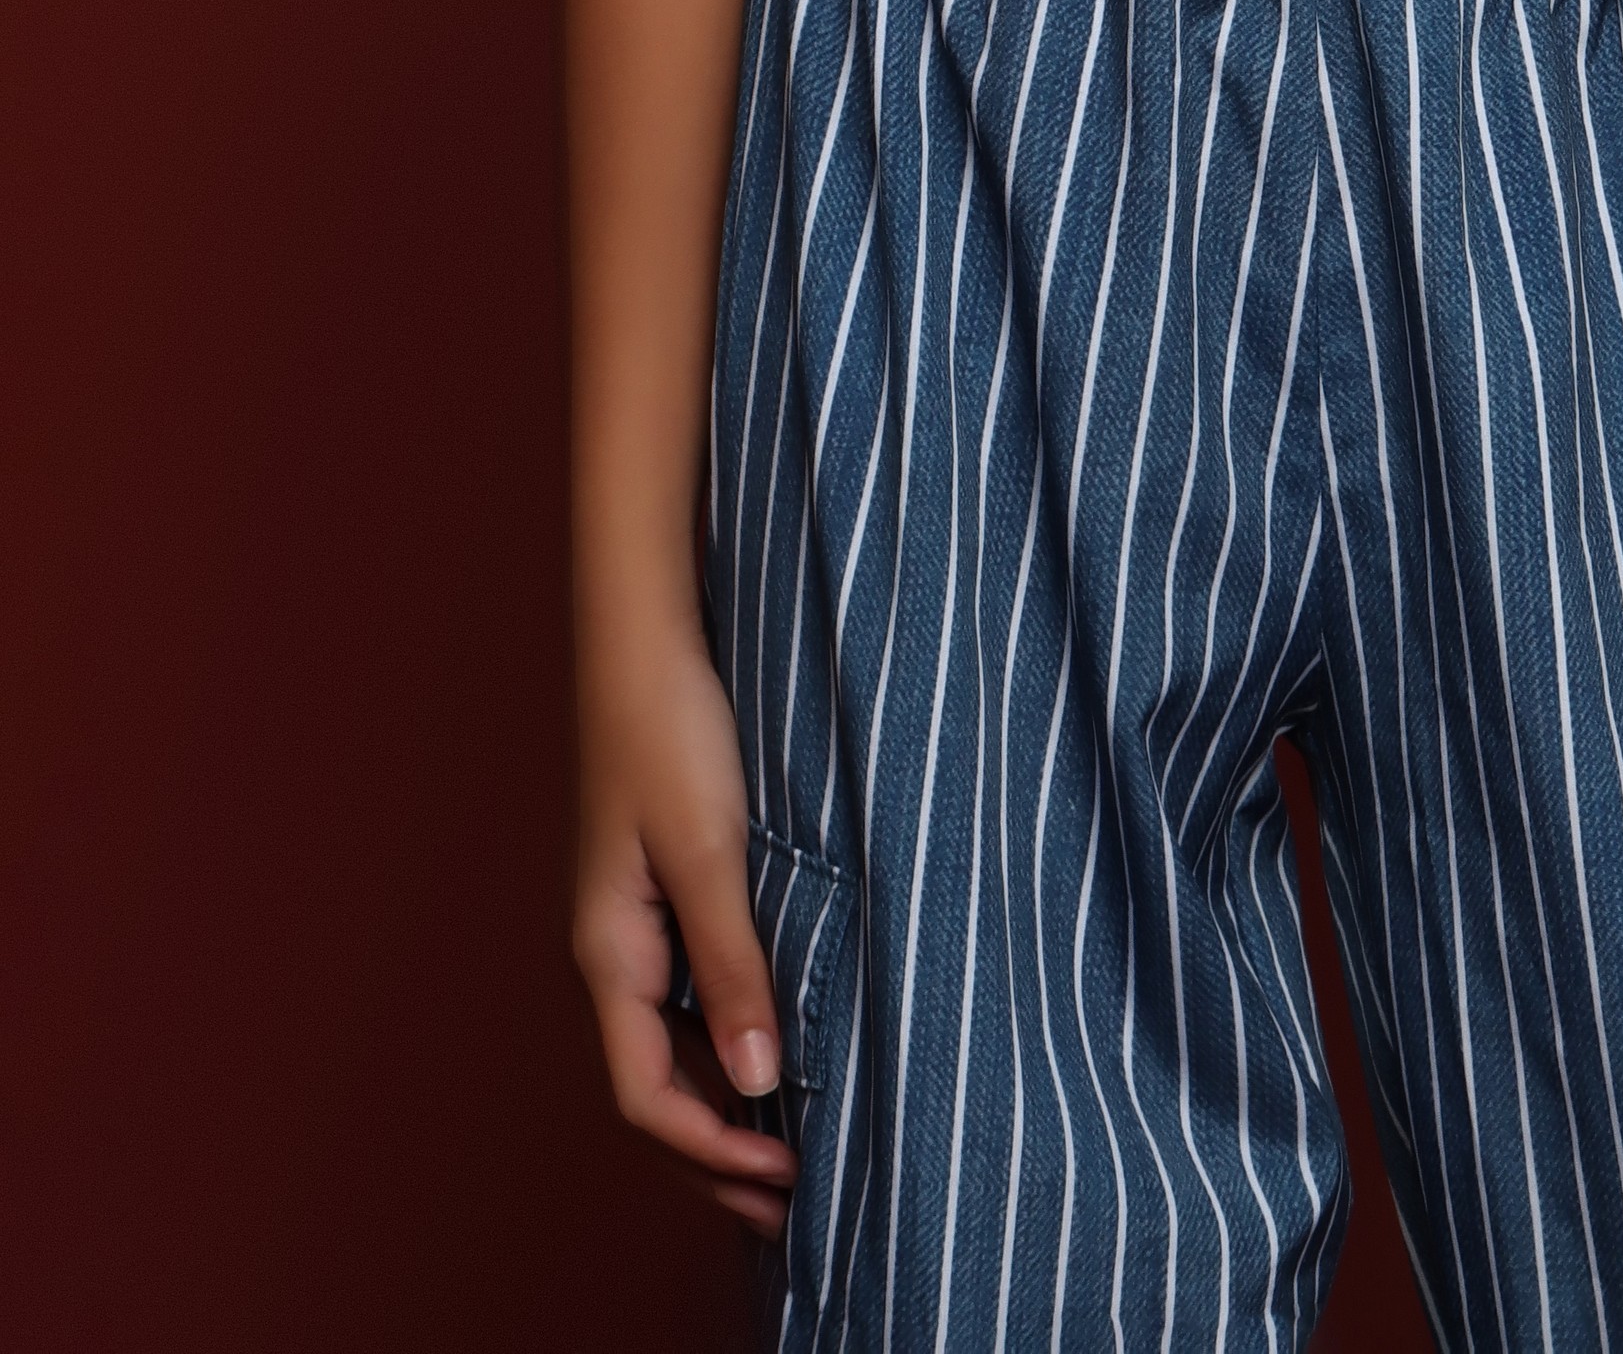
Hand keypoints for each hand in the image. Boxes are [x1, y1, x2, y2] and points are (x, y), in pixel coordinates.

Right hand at [573, 623, 797, 1236]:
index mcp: (608, 953)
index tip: (789, 1181)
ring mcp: (637, 924)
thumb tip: (757, 1082)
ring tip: (796, 1145)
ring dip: (725, 1105)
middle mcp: (615, 952)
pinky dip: (728, 1041)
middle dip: (717, 1156)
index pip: (644, 1096)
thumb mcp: (709, 848)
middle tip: (797, 1202)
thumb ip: (732, 963)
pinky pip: (689, 996)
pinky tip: (780, 1046)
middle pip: (654, 1088)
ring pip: (673, 1047)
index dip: (711, 1152)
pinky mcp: (666, 889)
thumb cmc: (668, 729)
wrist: (647, 636)